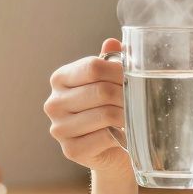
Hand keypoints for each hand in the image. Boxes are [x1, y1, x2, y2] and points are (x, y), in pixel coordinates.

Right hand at [43, 38, 130, 175]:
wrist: (110, 149)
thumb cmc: (109, 109)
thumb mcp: (109, 81)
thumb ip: (110, 61)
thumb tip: (112, 43)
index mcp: (60, 79)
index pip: (93, 67)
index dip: (119, 71)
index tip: (132, 78)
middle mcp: (54, 103)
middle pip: (101, 91)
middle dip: (126, 96)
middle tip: (138, 101)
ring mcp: (59, 128)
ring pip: (106, 114)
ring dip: (126, 116)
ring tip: (132, 117)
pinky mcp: (71, 150)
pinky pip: (105, 137)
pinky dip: (121, 137)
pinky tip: (122, 136)